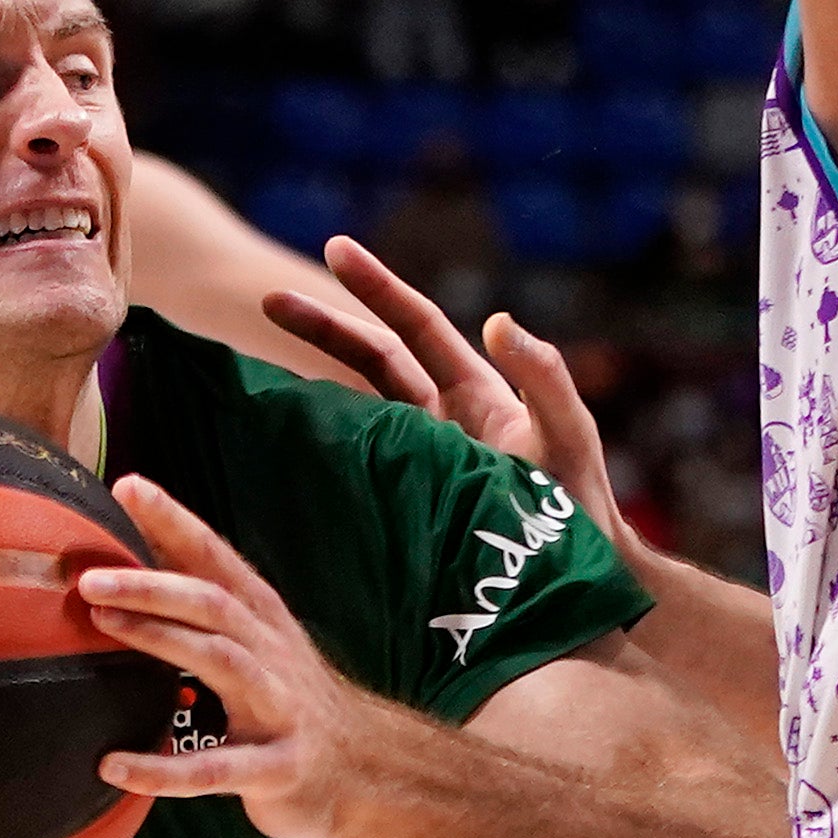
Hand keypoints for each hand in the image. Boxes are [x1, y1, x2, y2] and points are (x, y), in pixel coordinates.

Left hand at [79, 476, 383, 837]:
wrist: (368, 773)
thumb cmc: (288, 702)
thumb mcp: (256, 645)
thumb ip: (203, 610)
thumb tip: (129, 564)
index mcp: (262, 619)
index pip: (215, 558)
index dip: (173, 520)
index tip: (126, 487)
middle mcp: (272, 654)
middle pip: (213, 604)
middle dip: (153, 583)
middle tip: (91, 577)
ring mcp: (278, 709)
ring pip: (221, 662)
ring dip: (161, 638)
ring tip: (103, 625)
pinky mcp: (276, 768)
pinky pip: (213, 769)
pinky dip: (162, 768)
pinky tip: (113, 766)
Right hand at [272, 238, 629, 547]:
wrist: (577, 590)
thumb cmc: (582, 511)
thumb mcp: (567, 435)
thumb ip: (544, 378)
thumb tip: (496, 319)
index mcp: (475, 393)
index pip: (417, 328)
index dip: (378, 289)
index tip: (336, 248)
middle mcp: (441, 420)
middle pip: (375, 359)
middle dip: (325, 326)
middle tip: (268, 300)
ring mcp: (418, 463)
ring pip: (356, 410)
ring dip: (310, 388)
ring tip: (255, 378)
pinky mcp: (402, 506)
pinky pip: (354, 470)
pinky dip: (319, 454)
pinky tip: (277, 453)